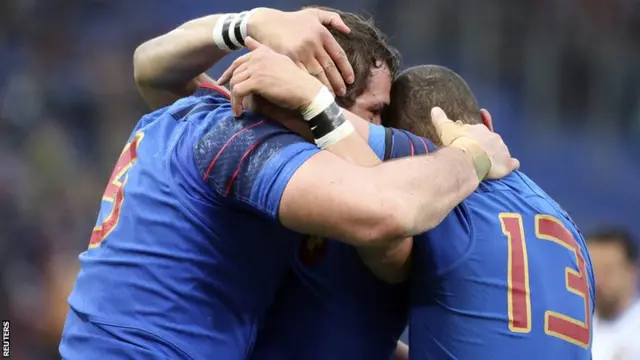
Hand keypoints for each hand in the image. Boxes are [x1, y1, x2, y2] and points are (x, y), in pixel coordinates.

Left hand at [218, 37, 323, 116]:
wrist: (307, 92)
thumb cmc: (296, 81)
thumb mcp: (279, 62)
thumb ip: (262, 51)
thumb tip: (247, 39)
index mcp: (263, 52)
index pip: (239, 61)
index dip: (229, 72)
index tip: (223, 82)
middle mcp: (258, 57)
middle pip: (235, 72)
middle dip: (229, 86)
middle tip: (230, 100)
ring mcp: (257, 68)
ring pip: (234, 82)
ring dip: (234, 98)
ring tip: (237, 110)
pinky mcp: (256, 81)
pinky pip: (238, 92)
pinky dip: (236, 103)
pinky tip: (240, 112)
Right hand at [233, 8, 352, 94]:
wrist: (267, 22)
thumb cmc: (291, 20)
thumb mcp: (313, 13)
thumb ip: (332, 18)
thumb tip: (348, 30)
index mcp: (321, 33)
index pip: (339, 55)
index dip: (346, 69)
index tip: (351, 80)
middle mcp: (313, 43)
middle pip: (329, 67)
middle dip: (337, 82)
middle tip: (342, 93)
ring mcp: (301, 51)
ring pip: (318, 74)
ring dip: (325, 87)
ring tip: (330, 96)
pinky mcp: (289, 59)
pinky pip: (302, 75)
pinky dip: (309, 85)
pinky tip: (314, 92)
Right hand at [431, 107, 519, 179]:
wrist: (469, 158)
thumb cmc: (458, 143)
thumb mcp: (446, 129)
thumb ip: (441, 119)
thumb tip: (434, 109)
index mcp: (480, 129)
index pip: (478, 131)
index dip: (472, 137)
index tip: (467, 143)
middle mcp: (494, 137)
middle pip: (490, 140)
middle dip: (485, 146)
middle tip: (476, 154)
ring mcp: (502, 150)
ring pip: (500, 151)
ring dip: (495, 155)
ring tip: (487, 164)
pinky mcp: (507, 163)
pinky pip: (512, 164)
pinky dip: (510, 165)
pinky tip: (506, 168)